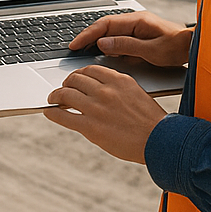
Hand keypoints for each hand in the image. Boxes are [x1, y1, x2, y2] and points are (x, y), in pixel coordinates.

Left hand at [44, 64, 166, 162]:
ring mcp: (96, 108)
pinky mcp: (90, 126)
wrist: (160, 142)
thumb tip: (99, 85)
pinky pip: (64, 115)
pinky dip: (53, 112)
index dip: (78, 74)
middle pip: (75, 79)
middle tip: (62, 89)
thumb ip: (116, 86)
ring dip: (56, 95)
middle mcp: (104, 90)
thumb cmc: (151, 121)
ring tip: (53, 98)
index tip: (75, 78)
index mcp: (118, 80)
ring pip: (66, 94)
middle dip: (66, 83)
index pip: (89, 69)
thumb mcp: (136, 92)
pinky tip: (49, 111)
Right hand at [68, 10, 192, 67]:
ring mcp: (137, 26)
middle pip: (104, 26)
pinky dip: (107, 43)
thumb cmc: (177, 48)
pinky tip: (103, 50)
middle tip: (74, 47)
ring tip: (84, 49)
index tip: (76, 44)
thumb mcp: (151, 50)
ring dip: (97, 39)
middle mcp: (134, 20)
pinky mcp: (139, 33)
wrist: (195, 47)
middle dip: (88, 36)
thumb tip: (103, 43)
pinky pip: (118, 36)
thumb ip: (126, 46)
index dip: (88, 34)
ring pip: (110, 31)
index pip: (104, 25)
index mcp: (136, 20)